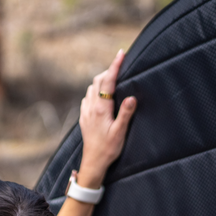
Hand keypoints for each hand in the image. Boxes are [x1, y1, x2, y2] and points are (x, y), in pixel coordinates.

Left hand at [77, 49, 136, 188]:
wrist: (93, 162)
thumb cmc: (108, 149)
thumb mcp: (120, 132)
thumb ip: (125, 114)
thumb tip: (131, 97)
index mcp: (101, 109)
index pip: (108, 81)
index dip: (115, 66)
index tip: (121, 53)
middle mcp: (91, 107)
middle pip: (98, 81)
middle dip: (109, 71)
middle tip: (121, 67)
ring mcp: (86, 111)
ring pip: (91, 88)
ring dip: (102, 81)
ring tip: (113, 79)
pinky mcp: (84, 117)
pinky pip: (87, 97)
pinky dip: (95, 91)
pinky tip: (101, 95)